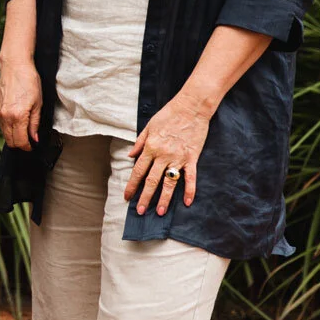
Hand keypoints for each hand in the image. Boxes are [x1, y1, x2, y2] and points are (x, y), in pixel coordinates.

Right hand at [0, 53, 42, 150]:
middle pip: (10, 141)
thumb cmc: (29, 81)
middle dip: (20, 144)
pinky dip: (8, 129)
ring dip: (14, 137)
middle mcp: (5, 117)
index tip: (32, 146)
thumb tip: (35, 138)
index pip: (20, 141)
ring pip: (4, 135)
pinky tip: (17, 123)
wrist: (15, 66)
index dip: (27, 147)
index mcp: (18, 116)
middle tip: (29, 141)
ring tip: (24, 132)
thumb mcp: (38, 103)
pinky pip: (1, 126)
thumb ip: (35, 123)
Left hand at [125, 94, 210, 215]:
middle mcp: (162, 155)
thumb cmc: (168, 114)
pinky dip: (189, 190)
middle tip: (140, 211)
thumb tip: (130, 155)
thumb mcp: (149, 126)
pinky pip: (190, 177)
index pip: (138, 171)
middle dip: (145, 197)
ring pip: (169, 182)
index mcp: (150, 148)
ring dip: (164, 198)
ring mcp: (178, 158)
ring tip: (160, 212)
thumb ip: (139, 143)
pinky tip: (187, 202)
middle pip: (152, 181)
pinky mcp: (192, 158)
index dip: (132, 185)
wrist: (190, 107)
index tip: (127, 197)